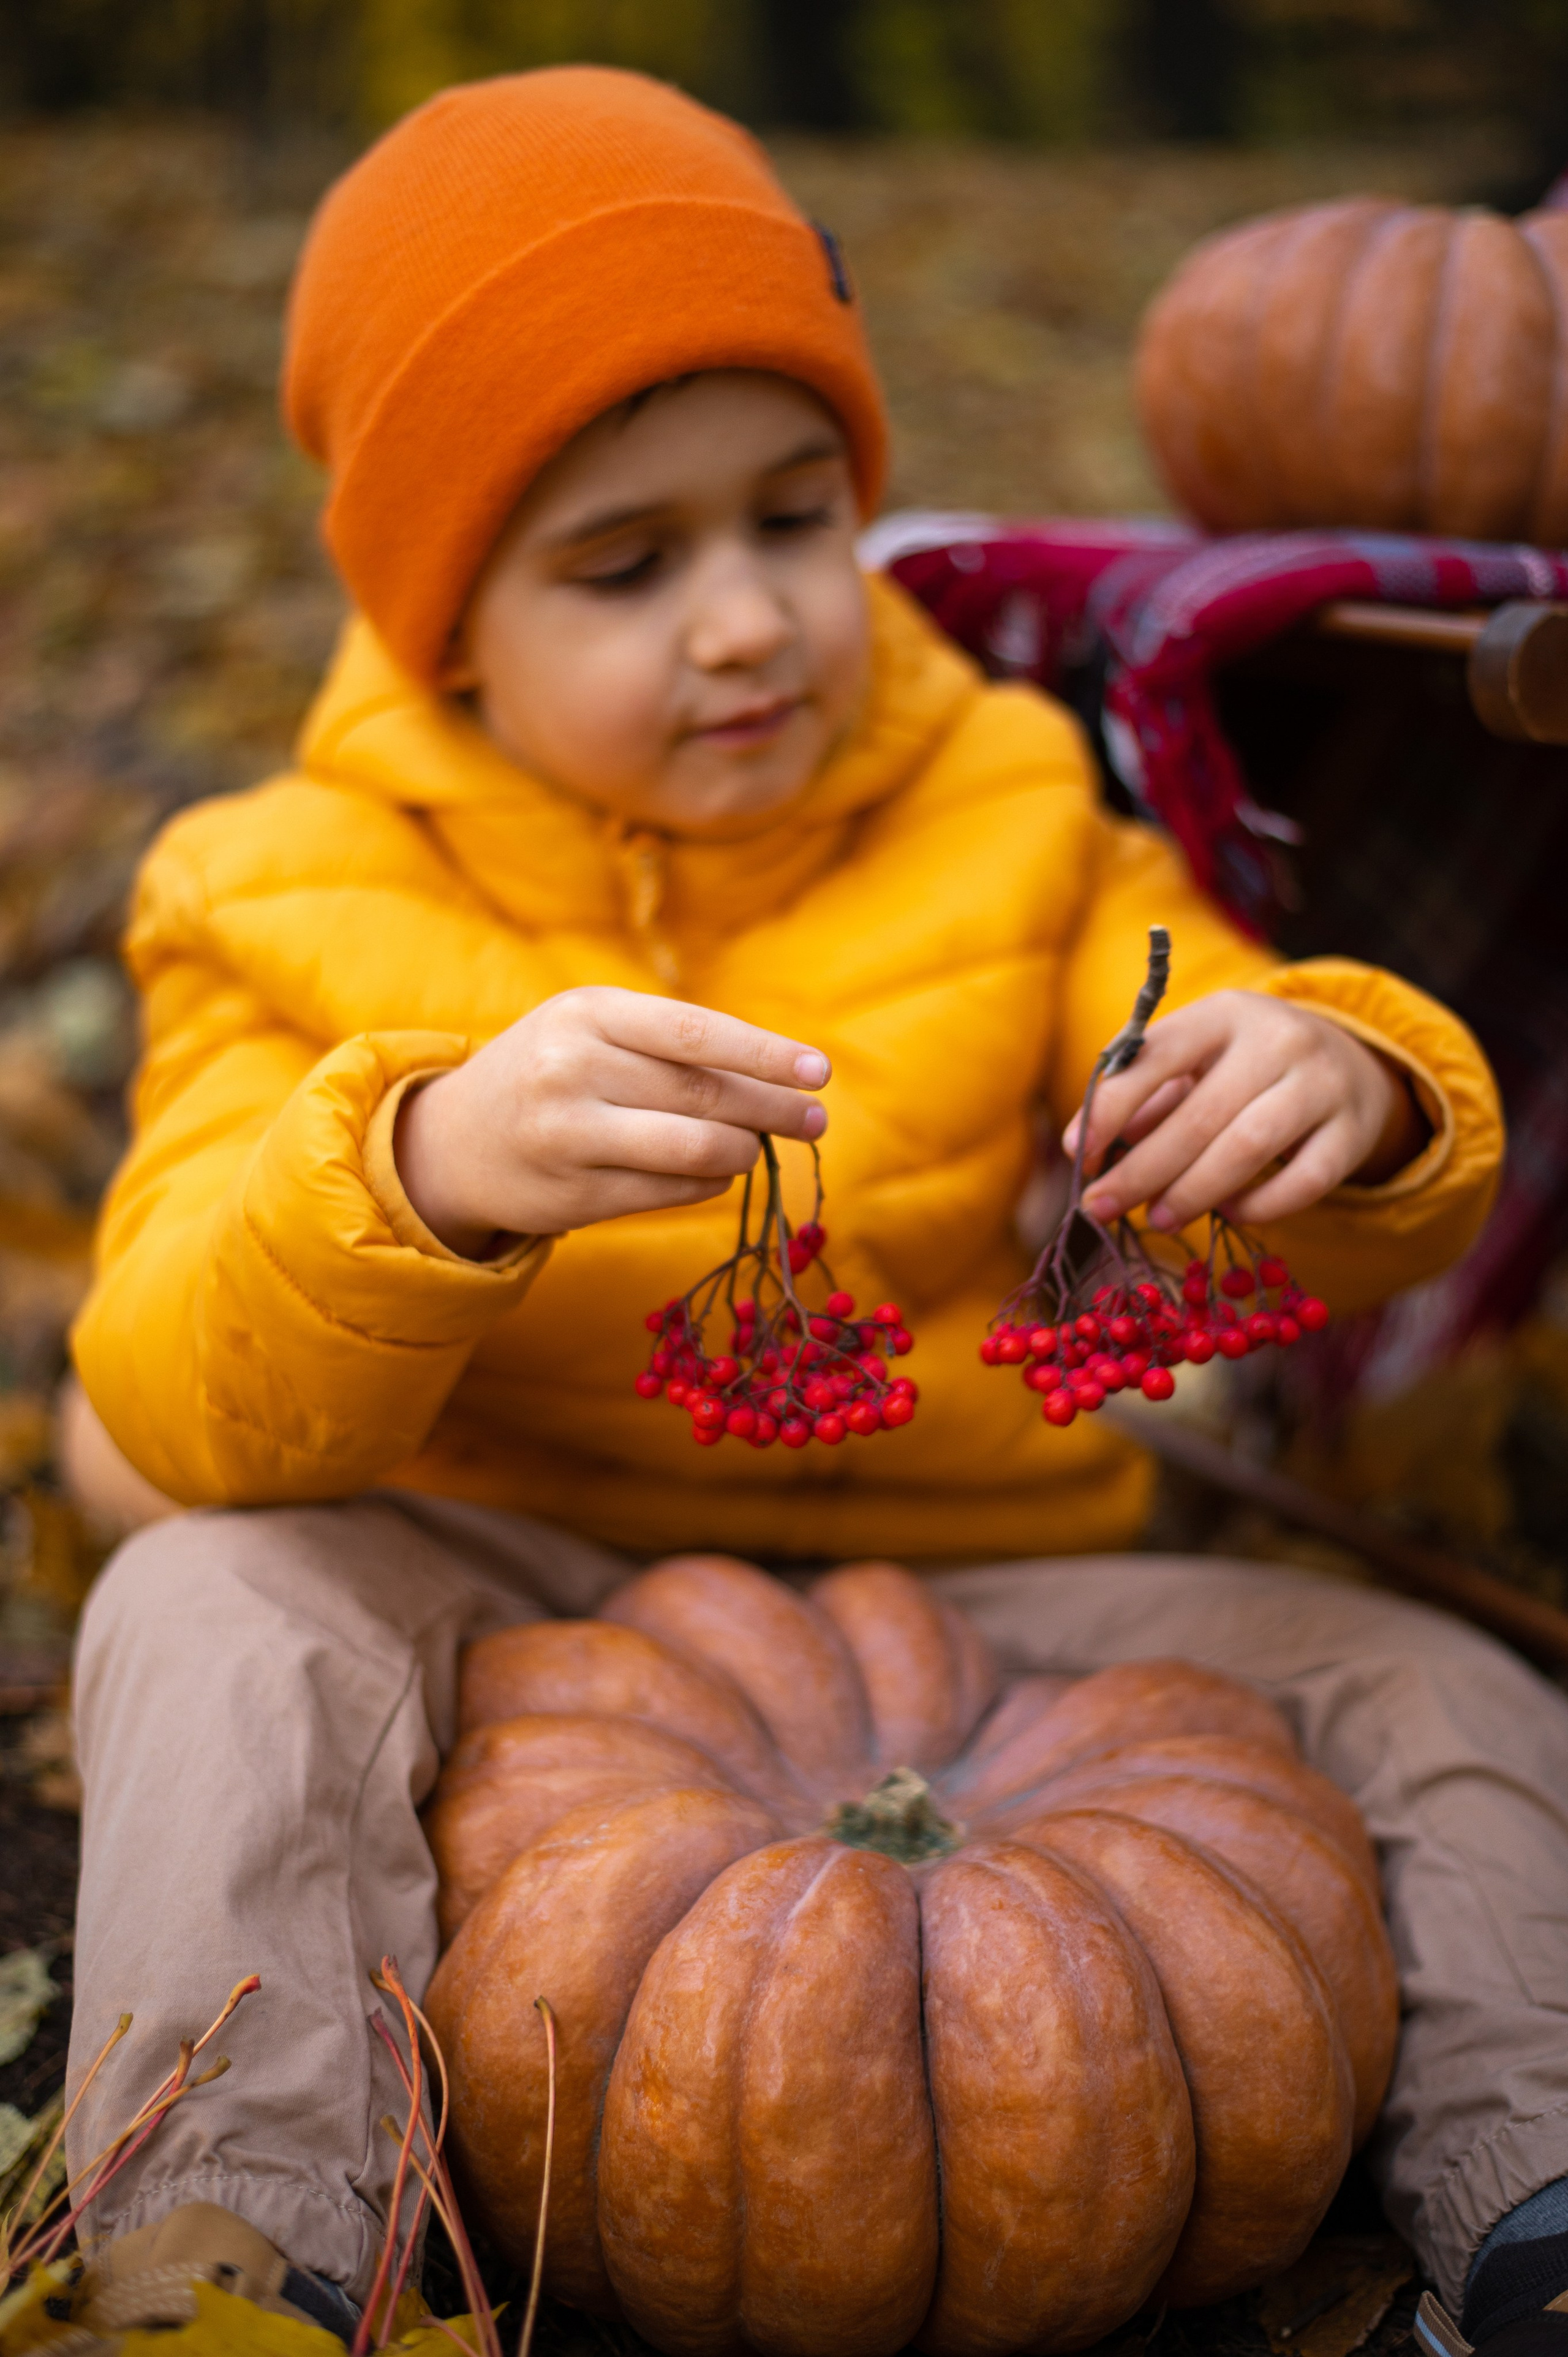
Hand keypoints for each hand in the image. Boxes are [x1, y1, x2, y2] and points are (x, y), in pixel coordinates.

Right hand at [394, 987, 829, 1255]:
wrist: (454, 1141)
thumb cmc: (551, 1072)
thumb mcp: (592, 1030)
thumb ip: (671, 1045)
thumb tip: (779, 1079)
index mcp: (586, 1012)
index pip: (696, 1033)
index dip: (766, 1054)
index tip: (819, 1071)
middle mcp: (572, 1069)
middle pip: (704, 1093)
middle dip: (773, 1108)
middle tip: (815, 1119)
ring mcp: (570, 1136)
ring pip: (695, 1148)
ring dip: (743, 1151)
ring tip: (760, 1147)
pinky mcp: (575, 1195)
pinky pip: (672, 1192)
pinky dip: (709, 1183)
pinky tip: (718, 1173)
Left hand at [1061, 990, 1422, 1233]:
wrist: (1348, 1064)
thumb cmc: (1243, 1068)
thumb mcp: (1195, 1061)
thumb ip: (1143, 1096)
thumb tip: (1086, 1149)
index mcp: (1225, 1013)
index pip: (1157, 1056)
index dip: (1110, 1107)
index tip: (1075, 1153)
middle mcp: (1279, 1039)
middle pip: (1199, 1115)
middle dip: (1140, 1170)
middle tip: (1101, 1207)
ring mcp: (1323, 1084)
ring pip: (1248, 1148)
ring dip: (1192, 1192)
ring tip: (1157, 1219)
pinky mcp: (1352, 1132)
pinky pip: (1304, 1181)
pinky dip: (1259, 1206)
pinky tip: (1227, 1213)